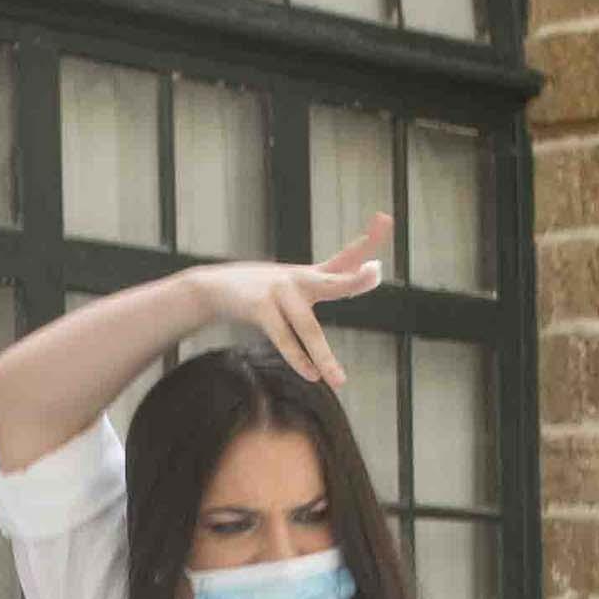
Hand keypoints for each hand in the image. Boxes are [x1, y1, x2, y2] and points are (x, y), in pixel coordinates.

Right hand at [195, 213, 386, 388]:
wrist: (213, 287)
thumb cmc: (262, 290)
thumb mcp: (297, 282)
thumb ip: (332, 279)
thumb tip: (370, 268)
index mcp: (311, 275)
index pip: (345, 257)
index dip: (368, 240)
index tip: (385, 218)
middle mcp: (299, 279)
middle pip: (333, 280)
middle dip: (354, 277)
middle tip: (375, 271)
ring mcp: (279, 292)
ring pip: (307, 327)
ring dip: (323, 356)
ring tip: (339, 381)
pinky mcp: (259, 307)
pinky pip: (282, 338)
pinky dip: (296, 358)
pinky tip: (312, 375)